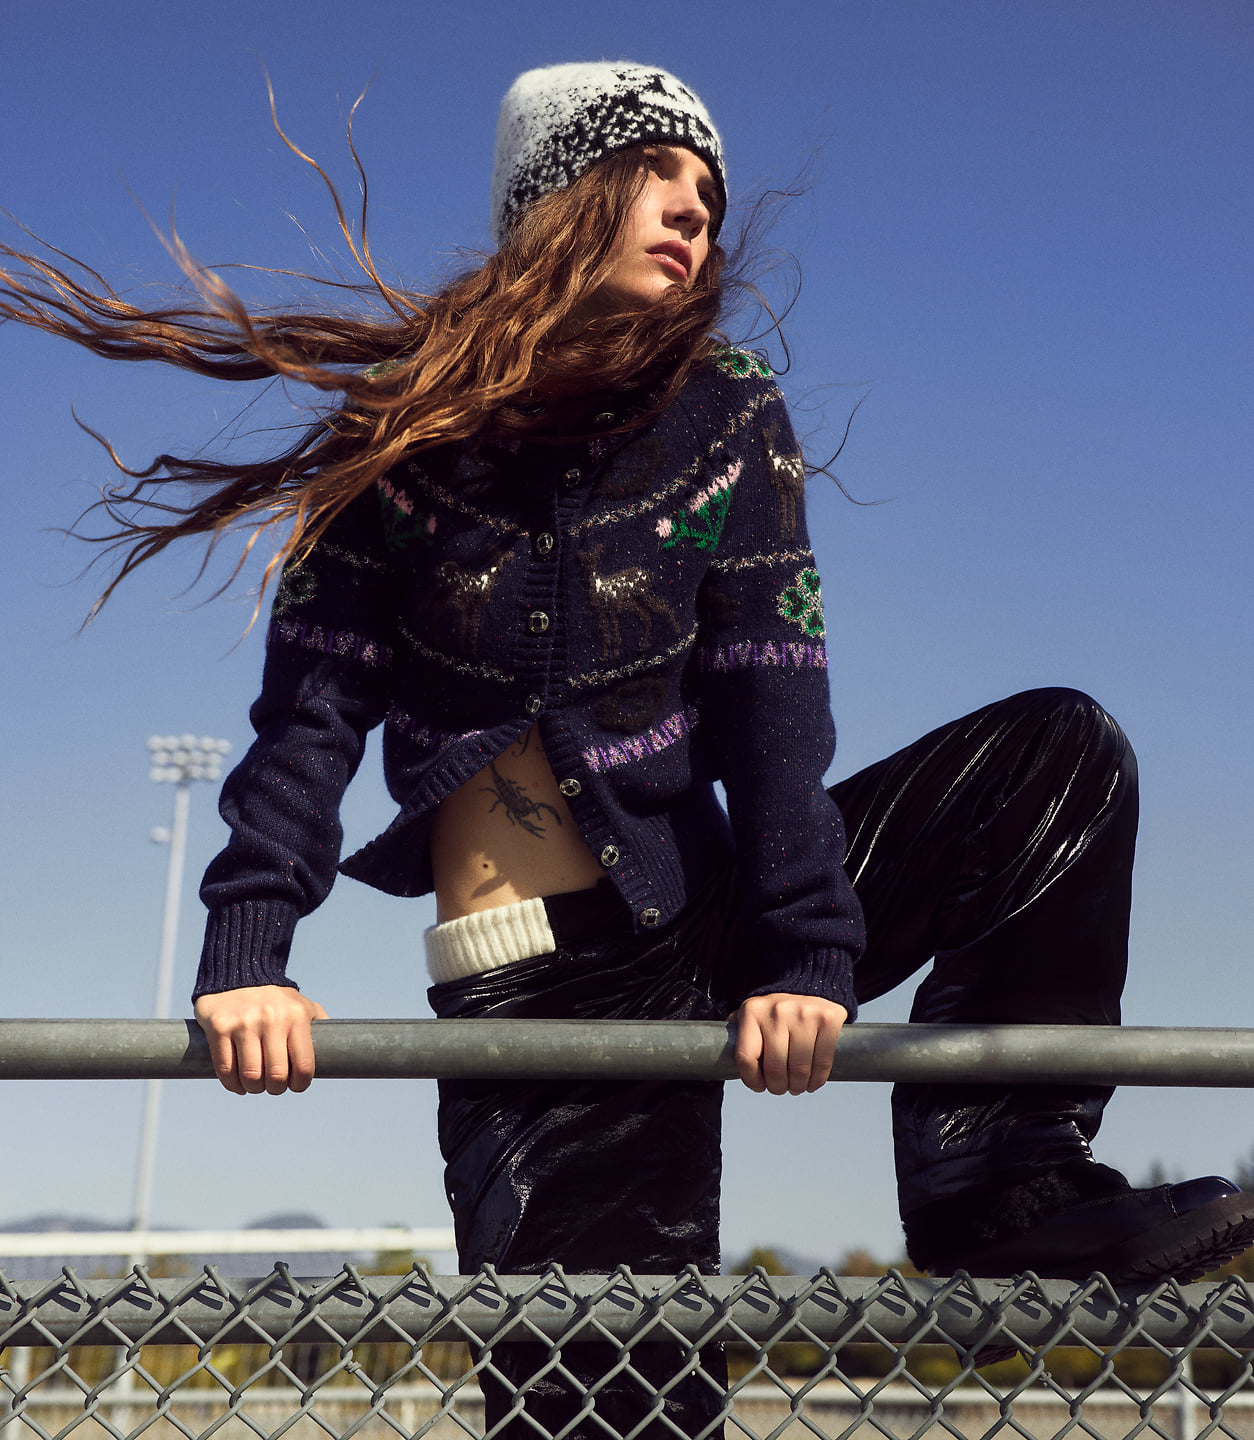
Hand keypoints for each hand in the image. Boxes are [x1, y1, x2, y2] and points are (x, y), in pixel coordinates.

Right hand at [194, 986, 328, 1095]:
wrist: (240, 971)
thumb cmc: (276, 998)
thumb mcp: (303, 1005)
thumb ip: (320, 1025)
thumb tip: (341, 1048)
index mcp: (296, 1016)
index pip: (303, 1066)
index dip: (300, 1084)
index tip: (295, 1085)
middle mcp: (271, 1019)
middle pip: (275, 1076)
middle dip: (275, 1088)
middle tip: (273, 1085)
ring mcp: (243, 1023)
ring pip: (250, 1076)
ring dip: (253, 1088)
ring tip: (256, 1084)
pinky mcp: (219, 1027)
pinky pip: (225, 1069)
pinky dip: (232, 1084)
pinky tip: (238, 1083)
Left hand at [733, 993, 847, 1094]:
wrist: (809, 983)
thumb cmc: (775, 1010)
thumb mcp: (750, 1015)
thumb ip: (736, 1035)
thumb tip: (712, 1063)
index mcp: (752, 1012)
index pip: (746, 1058)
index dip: (752, 1080)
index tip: (759, 1085)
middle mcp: (777, 1011)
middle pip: (776, 1069)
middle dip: (778, 1088)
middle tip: (781, 1088)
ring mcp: (804, 1015)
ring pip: (800, 1070)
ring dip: (798, 1087)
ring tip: (796, 1086)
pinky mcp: (828, 1020)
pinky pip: (823, 1063)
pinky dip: (817, 1080)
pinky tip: (812, 1081)